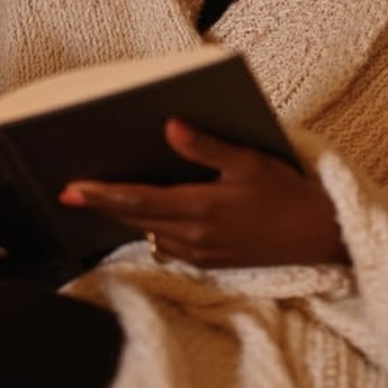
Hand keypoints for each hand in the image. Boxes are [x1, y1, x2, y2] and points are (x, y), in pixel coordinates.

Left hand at [59, 118, 348, 267]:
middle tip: (69, 192)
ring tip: (99, 199)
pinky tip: (143, 214)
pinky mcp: (211, 261)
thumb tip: (170, 127)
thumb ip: (207, 147)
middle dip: (102, 205)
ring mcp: (202, 253)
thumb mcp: (249, 160)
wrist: (318, 235)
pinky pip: (169, 244)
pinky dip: (149, 227)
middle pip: (136, 219)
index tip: (71, 188)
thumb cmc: (286, 192)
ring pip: (150, 233)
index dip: (102, 195)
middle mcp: (195, 236)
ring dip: (124, 217)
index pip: (138, 201)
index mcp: (201, 207)